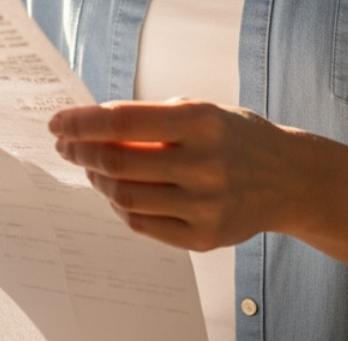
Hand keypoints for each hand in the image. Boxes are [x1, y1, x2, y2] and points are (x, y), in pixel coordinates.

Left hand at [49, 99, 295, 251]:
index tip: (58, 121)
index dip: (82, 122)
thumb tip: (89, 127)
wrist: (289, 179)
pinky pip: (142, 224)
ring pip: (124, 197)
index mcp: (202, 122)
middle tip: (65, 145)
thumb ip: (150, 118)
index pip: (123, 121)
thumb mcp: (200, 111)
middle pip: (117, 162)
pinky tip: (118, 192)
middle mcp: (205, 164)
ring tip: (92, 168)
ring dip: (97, 180)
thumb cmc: (235, 137)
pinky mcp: (204, 238)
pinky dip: (120, 206)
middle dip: (80, 152)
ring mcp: (205, 205)